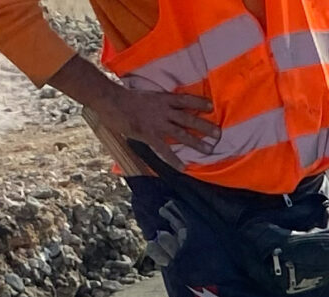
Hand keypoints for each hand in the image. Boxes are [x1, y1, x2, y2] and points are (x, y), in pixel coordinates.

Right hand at [100, 78, 218, 151]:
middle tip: (219, 133)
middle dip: (204, 126)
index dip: (198, 102)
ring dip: (196, 142)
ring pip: (182, 133)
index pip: (184, 99)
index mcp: (162, 99)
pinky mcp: (149, 134)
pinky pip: (165, 149)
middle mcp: (163, 110)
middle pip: (188, 118)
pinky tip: (183, 167)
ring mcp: (157, 122)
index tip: (211, 106)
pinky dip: (174, 159)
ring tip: (209, 150)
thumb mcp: (143, 96)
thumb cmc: (122, 97)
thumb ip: (154, 103)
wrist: (109, 99)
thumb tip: (158, 108)